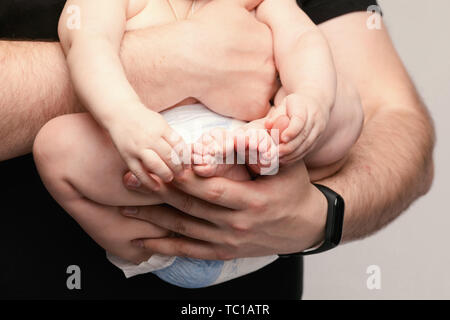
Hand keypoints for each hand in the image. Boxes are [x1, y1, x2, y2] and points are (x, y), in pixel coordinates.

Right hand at [107, 104, 185, 189]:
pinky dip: (149, 182)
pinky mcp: (127, 156)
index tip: (187, 164)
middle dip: (178, 168)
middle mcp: (150, 138)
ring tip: (170, 178)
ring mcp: (138, 148)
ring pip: (155, 165)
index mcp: (161, 128)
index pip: (178, 145)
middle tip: (181, 174)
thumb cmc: (143, 119)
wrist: (120, 113)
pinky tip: (156, 187)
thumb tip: (183, 153)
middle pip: (169, 156)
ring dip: (166, 175)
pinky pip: (139, 172)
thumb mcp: (160, 122)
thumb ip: (171, 136)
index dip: (185, 157)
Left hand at [121, 161, 326, 259]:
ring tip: (127, 209)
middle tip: (128, 181)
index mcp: (253, 200)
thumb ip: (262, 151)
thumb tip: (242, 129)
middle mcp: (239, 223)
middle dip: (157, 193)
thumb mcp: (286, 166)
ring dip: (155, 219)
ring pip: (186, 229)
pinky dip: (167, 247)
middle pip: (191, 207)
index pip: (211, 188)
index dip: (183, 177)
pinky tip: (146, 241)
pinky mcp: (227, 251)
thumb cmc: (295, 189)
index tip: (157, 165)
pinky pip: (192, 251)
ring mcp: (231, 240)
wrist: (307, 225)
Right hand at [184, 0, 278, 112]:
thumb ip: (252, 0)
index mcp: (269, 40)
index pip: (269, 50)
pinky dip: (244, 106)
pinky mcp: (254, 108)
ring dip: (249, 90)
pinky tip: (228, 95)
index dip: (252, 54)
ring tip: (227, 82)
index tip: (236, 55)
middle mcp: (272, 64)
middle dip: (252, 72)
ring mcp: (264, 88)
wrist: (184, 59)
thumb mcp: (231, 4)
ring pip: (262, 91)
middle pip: (268, 72)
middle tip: (230, 70)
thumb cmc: (202, 32)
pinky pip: (255, 110)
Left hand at [266, 92, 330, 163]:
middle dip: (288, 147)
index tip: (282, 139)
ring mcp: (318, 130)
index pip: (300, 120)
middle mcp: (314, 118)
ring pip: (306, 145)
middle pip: (303, 136)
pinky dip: (296, 157)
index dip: (291, 131)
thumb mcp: (283, 104)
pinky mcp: (317, 139)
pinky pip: (307, 150)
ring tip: (278, 159)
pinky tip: (285, 160)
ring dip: (291, 154)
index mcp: (304, 106)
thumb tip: (267, 125)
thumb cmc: (293, 104)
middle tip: (275, 153)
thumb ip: (275, 115)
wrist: (315, 103)